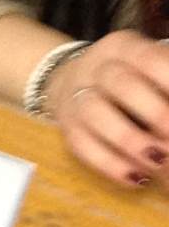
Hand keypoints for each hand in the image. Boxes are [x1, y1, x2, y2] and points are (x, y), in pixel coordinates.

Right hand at [46, 31, 168, 188]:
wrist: (72, 82)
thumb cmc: (130, 79)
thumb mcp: (149, 69)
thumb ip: (167, 88)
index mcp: (123, 48)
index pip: (148, 59)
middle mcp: (95, 68)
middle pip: (119, 83)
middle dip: (156, 113)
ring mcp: (76, 97)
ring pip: (95, 113)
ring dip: (131, 140)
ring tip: (159, 160)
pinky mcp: (67, 127)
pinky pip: (82, 145)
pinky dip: (111, 164)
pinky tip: (138, 178)